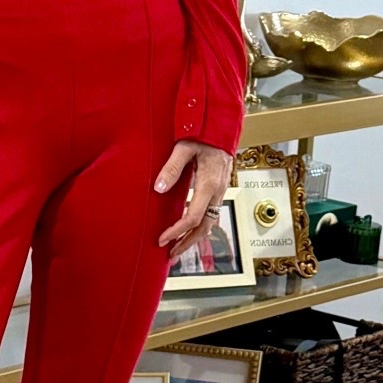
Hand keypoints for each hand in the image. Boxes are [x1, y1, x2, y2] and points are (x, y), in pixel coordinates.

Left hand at [155, 142, 234, 262]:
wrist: (222, 127)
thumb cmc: (204, 133)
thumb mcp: (184, 147)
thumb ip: (171, 168)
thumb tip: (159, 189)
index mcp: (208, 184)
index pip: (193, 217)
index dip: (177, 231)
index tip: (162, 240)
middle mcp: (217, 192)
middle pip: (204, 227)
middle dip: (187, 243)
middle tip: (169, 255)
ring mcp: (220, 192)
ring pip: (209, 223)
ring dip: (194, 238)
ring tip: (177, 248)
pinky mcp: (218, 189)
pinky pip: (211, 214)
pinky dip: (199, 227)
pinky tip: (188, 230)